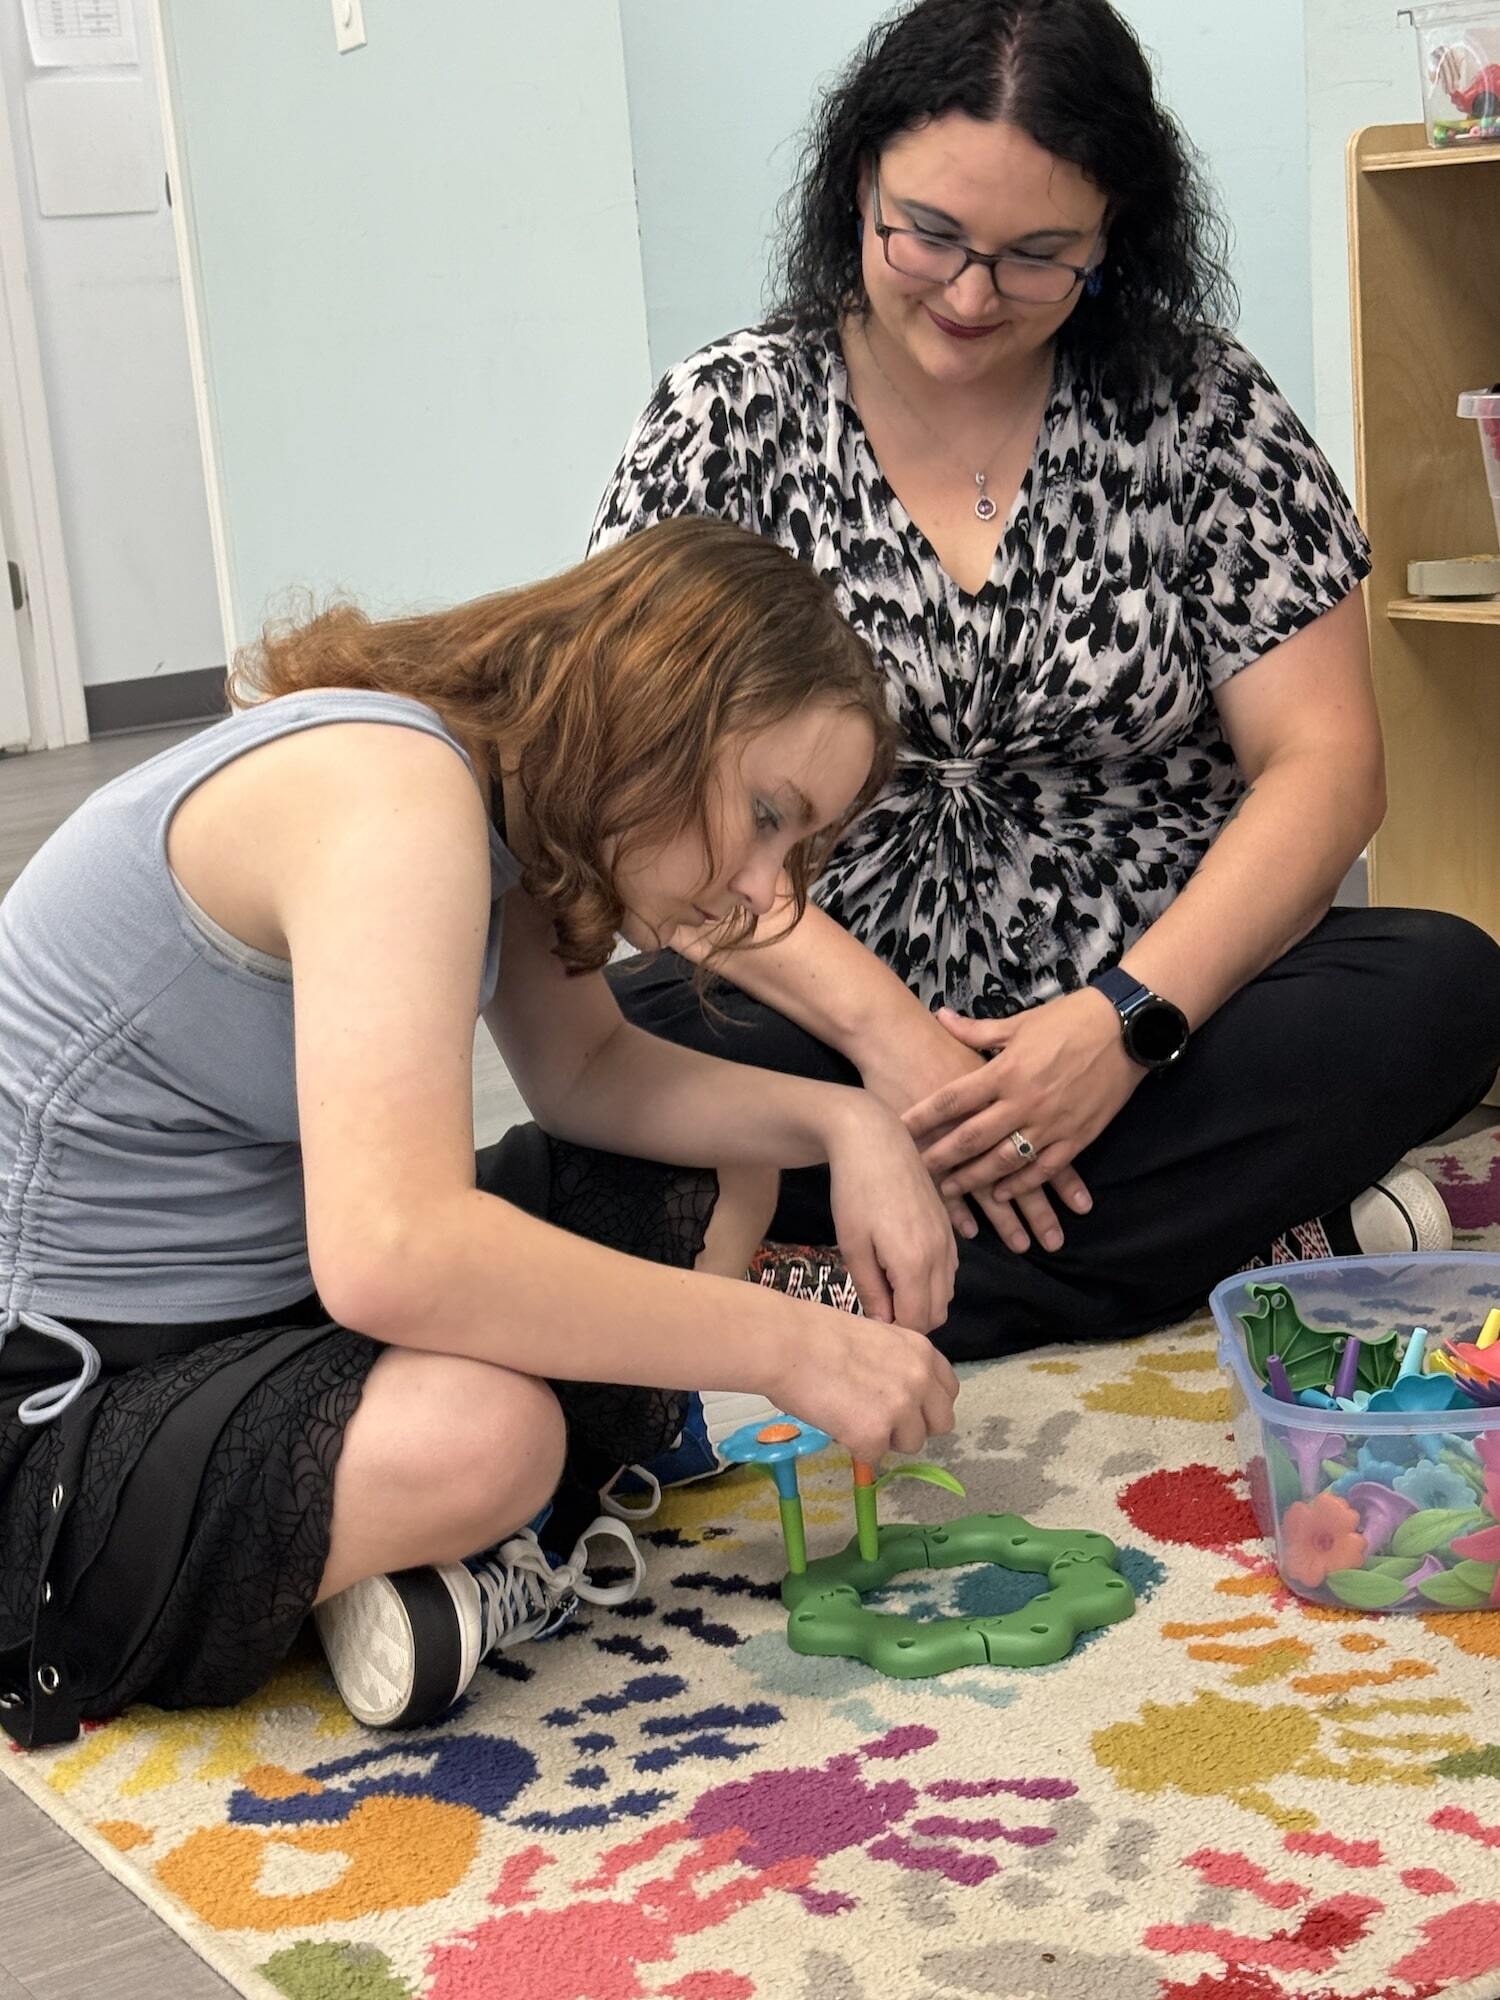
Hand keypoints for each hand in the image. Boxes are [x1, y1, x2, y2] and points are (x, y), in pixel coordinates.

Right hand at [768, 1297, 959, 1466]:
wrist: (787, 1344)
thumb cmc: (816, 1335)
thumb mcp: (875, 1339)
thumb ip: (897, 1365)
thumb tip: (896, 1393)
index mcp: (921, 1351)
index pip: (948, 1391)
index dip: (927, 1404)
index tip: (908, 1408)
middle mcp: (920, 1379)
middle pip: (940, 1423)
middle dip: (914, 1426)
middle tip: (881, 1421)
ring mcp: (901, 1409)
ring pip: (911, 1444)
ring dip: (885, 1438)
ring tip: (851, 1417)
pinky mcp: (874, 1435)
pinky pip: (874, 1456)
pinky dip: (855, 1447)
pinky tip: (835, 1423)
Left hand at [823, 1096, 957, 1333]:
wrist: (876, 1140)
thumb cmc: (855, 1192)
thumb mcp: (853, 1246)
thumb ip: (871, 1290)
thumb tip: (883, 1324)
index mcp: (916, 1263)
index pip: (916, 1322)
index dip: (892, 1329)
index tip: (868, 1318)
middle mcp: (941, 1256)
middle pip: (936, 1314)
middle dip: (909, 1320)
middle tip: (876, 1305)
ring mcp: (949, 1241)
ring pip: (945, 1294)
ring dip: (921, 1302)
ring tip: (886, 1286)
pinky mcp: (949, 1228)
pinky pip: (949, 1272)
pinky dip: (930, 1282)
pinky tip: (901, 1266)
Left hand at [903, 991, 1143, 1235]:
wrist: (1127, 1028)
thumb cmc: (1070, 1020)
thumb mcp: (1020, 1022)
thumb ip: (977, 1030)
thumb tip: (940, 1016)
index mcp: (1005, 1071)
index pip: (953, 1099)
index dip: (923, 1117)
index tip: (899, 1130)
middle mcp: (1024, 1101)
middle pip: (971, 1138)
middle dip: (940, 1157)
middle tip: (916, 1172)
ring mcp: (1051, 1123)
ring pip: (1004, 1161)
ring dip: (974, 1179)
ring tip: (950, 1190)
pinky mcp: (1077, 1138)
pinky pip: (1043, 1170)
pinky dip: (1020, 1185)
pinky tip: (1000, 1195)